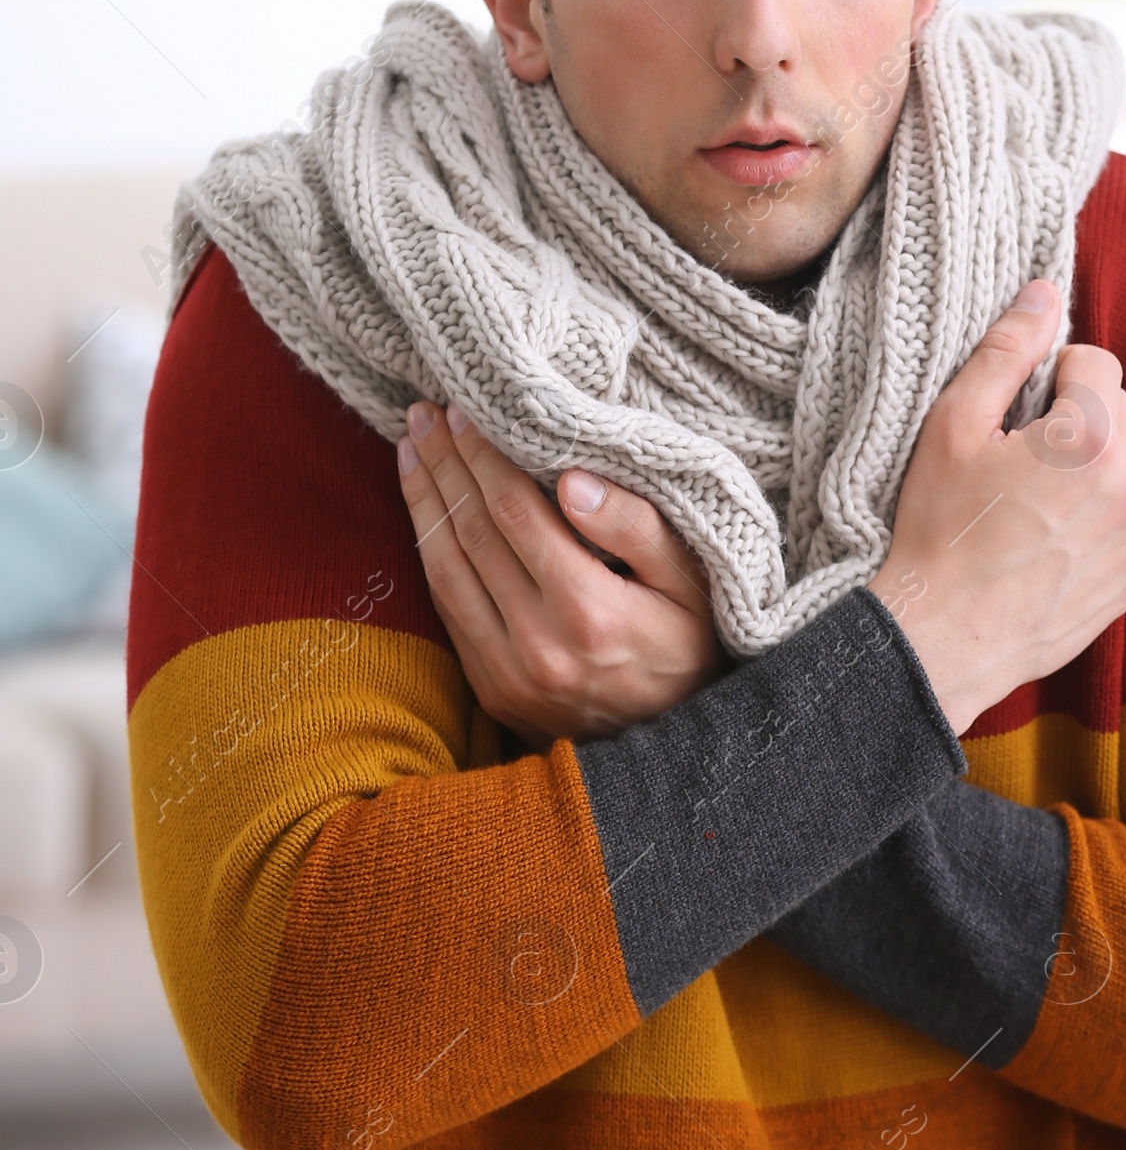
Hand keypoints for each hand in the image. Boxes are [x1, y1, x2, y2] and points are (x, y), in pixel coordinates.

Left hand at [397, 402, 724, 746]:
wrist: (676, 740)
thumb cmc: (692, 641)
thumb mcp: (692, 580)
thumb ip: (637, 527)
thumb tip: (571, 480)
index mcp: (590, 610)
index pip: (515, 512)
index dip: (484, 455)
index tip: (465, 410)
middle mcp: (539, 645)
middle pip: (472, 533)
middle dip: (445, 465)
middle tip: (423, 413)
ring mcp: (507, 674)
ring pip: (445, 570)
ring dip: (423, 503)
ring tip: (410, 449)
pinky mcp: (490, 689)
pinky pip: (447, 609)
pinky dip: (429, 552)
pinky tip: (424, 511)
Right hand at [869, 282, 1125, 734]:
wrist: (943, 638)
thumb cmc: (940, 530)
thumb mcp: (954, 423)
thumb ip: (1007, 349)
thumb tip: (1044, 293)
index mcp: (1091, 439)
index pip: (1096, 362)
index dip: (1050, 375)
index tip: (1015, 412)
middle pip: (1119, 412)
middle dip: (1075, 420)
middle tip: (1016, 457)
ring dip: (1090, 468)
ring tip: (1028, 502)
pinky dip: (1096, 519)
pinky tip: (1045, 539)